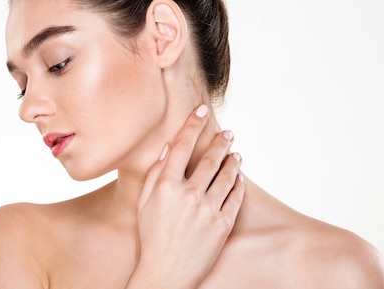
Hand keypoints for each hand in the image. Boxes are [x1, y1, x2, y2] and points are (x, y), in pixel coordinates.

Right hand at [126, 104, 243, 288]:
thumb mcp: (143, 203)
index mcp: (166, 185)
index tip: (201, 110)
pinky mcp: (223, 225)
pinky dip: (239, 184)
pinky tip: (239, 177)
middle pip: (209, 158)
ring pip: (227, 175)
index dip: (193, 124)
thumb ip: (154, 174)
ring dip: (233, 161)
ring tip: (236, 153)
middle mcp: (189, 194)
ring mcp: (208, 209)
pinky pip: (235, 197)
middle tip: (228, 133)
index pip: (183, 145)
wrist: (166, 275)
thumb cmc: (151, 238)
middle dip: (220, 141)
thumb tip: (168, 149)